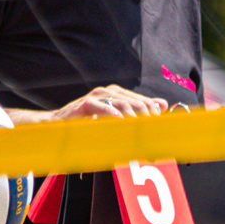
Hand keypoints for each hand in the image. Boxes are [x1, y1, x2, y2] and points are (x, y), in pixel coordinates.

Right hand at [44, 85, 170, 121]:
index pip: (143, 101)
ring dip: (133, 117)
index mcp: (118, 94)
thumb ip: (138, 110)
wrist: (61, 122)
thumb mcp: (114, 117)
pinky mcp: (85, 103)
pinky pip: (101, 107)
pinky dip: (111, 113)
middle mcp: (109, 92)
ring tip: (140, 128)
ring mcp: (97, 96)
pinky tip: (119, 120)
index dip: (153, 113)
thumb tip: (163, 105)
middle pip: (135, 102)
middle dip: (146, 116)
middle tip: (152, 131)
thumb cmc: (88, 121)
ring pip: (121, 103)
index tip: (160, 127)